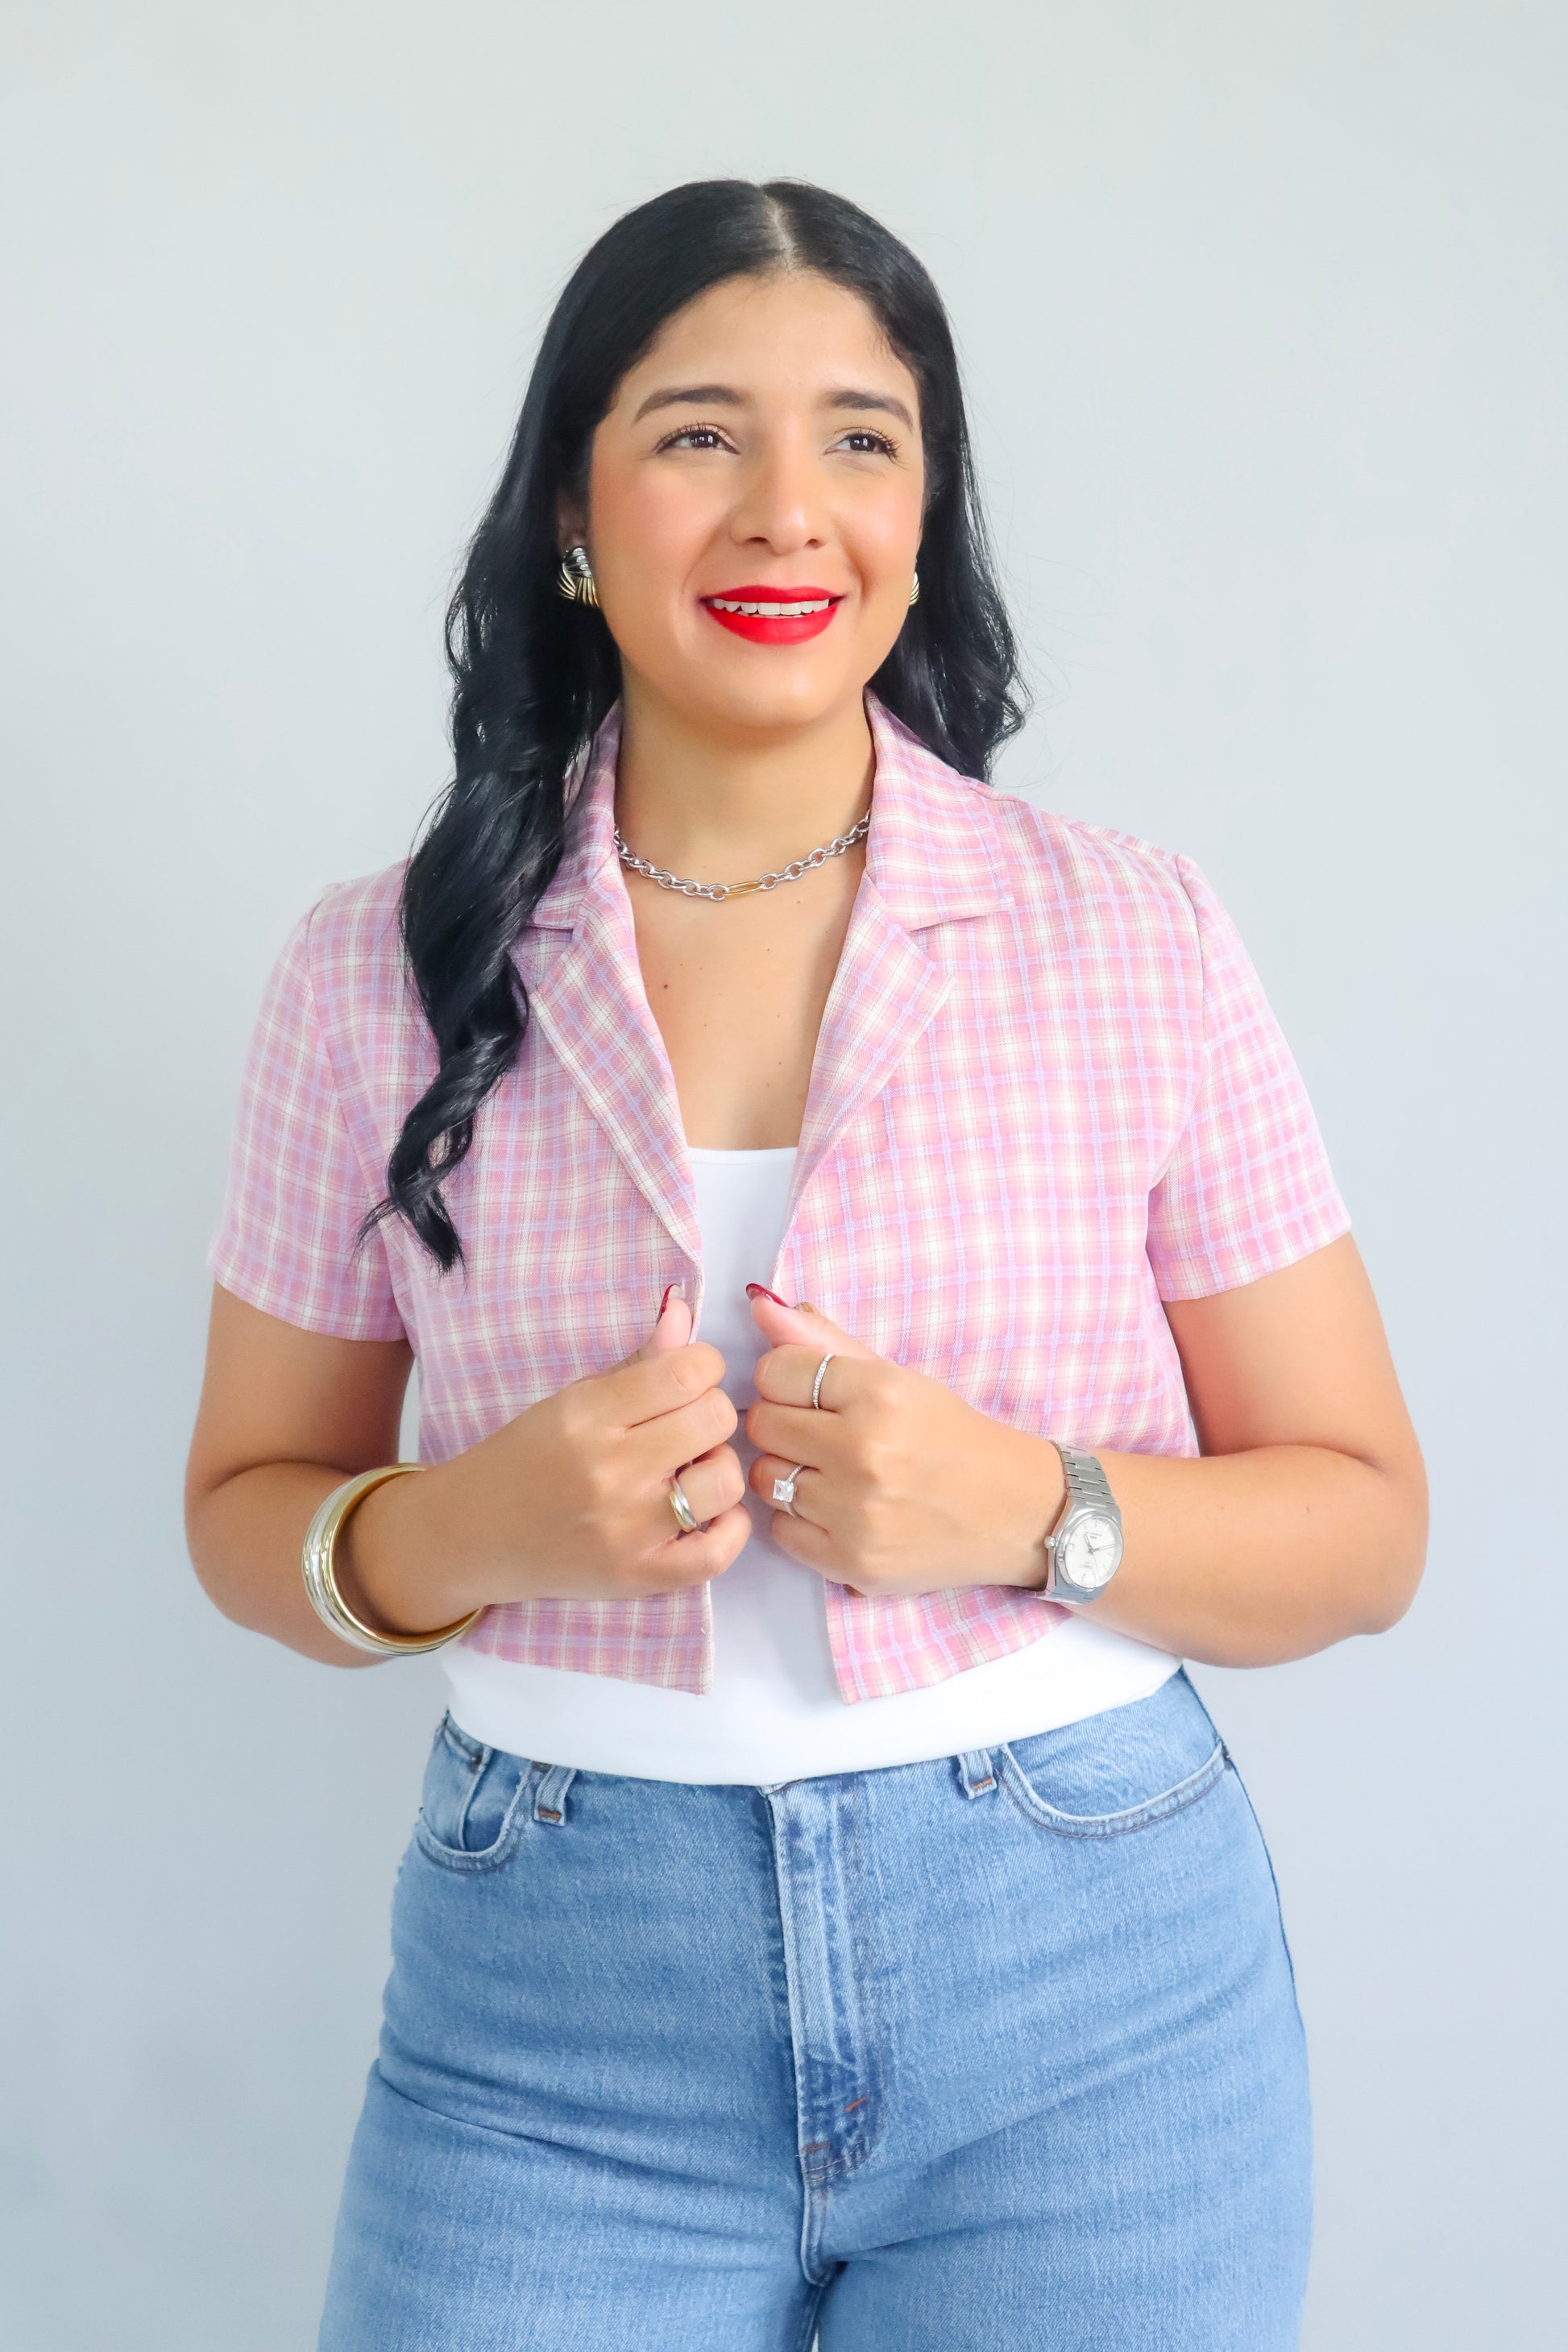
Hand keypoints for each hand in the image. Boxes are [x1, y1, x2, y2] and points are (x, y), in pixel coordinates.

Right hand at [348, 1292, 750, 1623]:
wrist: (469, 1538)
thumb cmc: (522, 1460)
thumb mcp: (570, 1400)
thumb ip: (636, 1361)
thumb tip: (684, 1309)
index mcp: (588, 1416)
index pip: (688, 1372)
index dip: (702, 1366)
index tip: (685, 1379)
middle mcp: (611, 1472)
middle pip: (716, 1419)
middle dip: (708, 1413)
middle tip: (683, 1426)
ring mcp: (628, 1531)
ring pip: (726, 1479)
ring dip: (716, 1467)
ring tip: (687, 1470)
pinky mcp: (640, 1578)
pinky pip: (721, 1550)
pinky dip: (729, 1527)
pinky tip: (706, 1513)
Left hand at [744, 1292, 1065, 1596]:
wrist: (1014, 1512)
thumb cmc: (952, 1438)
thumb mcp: (899, 1379)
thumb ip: (827, 1343)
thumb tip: (760, 1307)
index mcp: (880, 1393)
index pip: (775, 1372)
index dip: (786, 1381)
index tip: (810, 1395)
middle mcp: (865, 1452)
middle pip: (763, 1425)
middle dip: (783, 1425)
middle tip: (820, 1435)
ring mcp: (857, 1512)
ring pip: (766, 1479)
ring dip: (789, 1473)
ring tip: (831, 1473)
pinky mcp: (853, 1561)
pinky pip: (781, 1530)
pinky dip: (800, 1520)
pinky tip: (837, 1510)